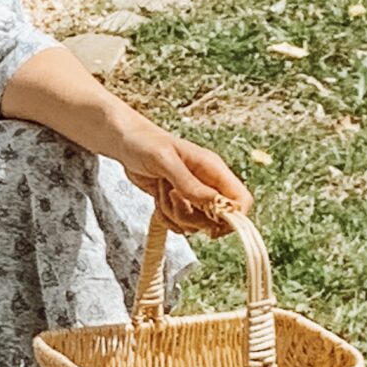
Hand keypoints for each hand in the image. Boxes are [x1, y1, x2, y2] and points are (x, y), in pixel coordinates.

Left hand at [120, 126, 251, 235]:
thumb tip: (213, 203)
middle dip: (192, 217)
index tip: (209, 222)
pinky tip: (157, 198)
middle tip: (173, 197)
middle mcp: (207, 183)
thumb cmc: (145, 143)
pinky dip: (165, 218)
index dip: (232, 217)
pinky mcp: (179, 203)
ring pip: (196, 224)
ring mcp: (193, 195)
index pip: (240, 199)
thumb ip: (189, 183)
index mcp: (213, 168)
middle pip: (217, 219)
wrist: (125, 142)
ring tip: (161, 190)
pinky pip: (180, 224)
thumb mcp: (165, 160)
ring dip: (174, 215)